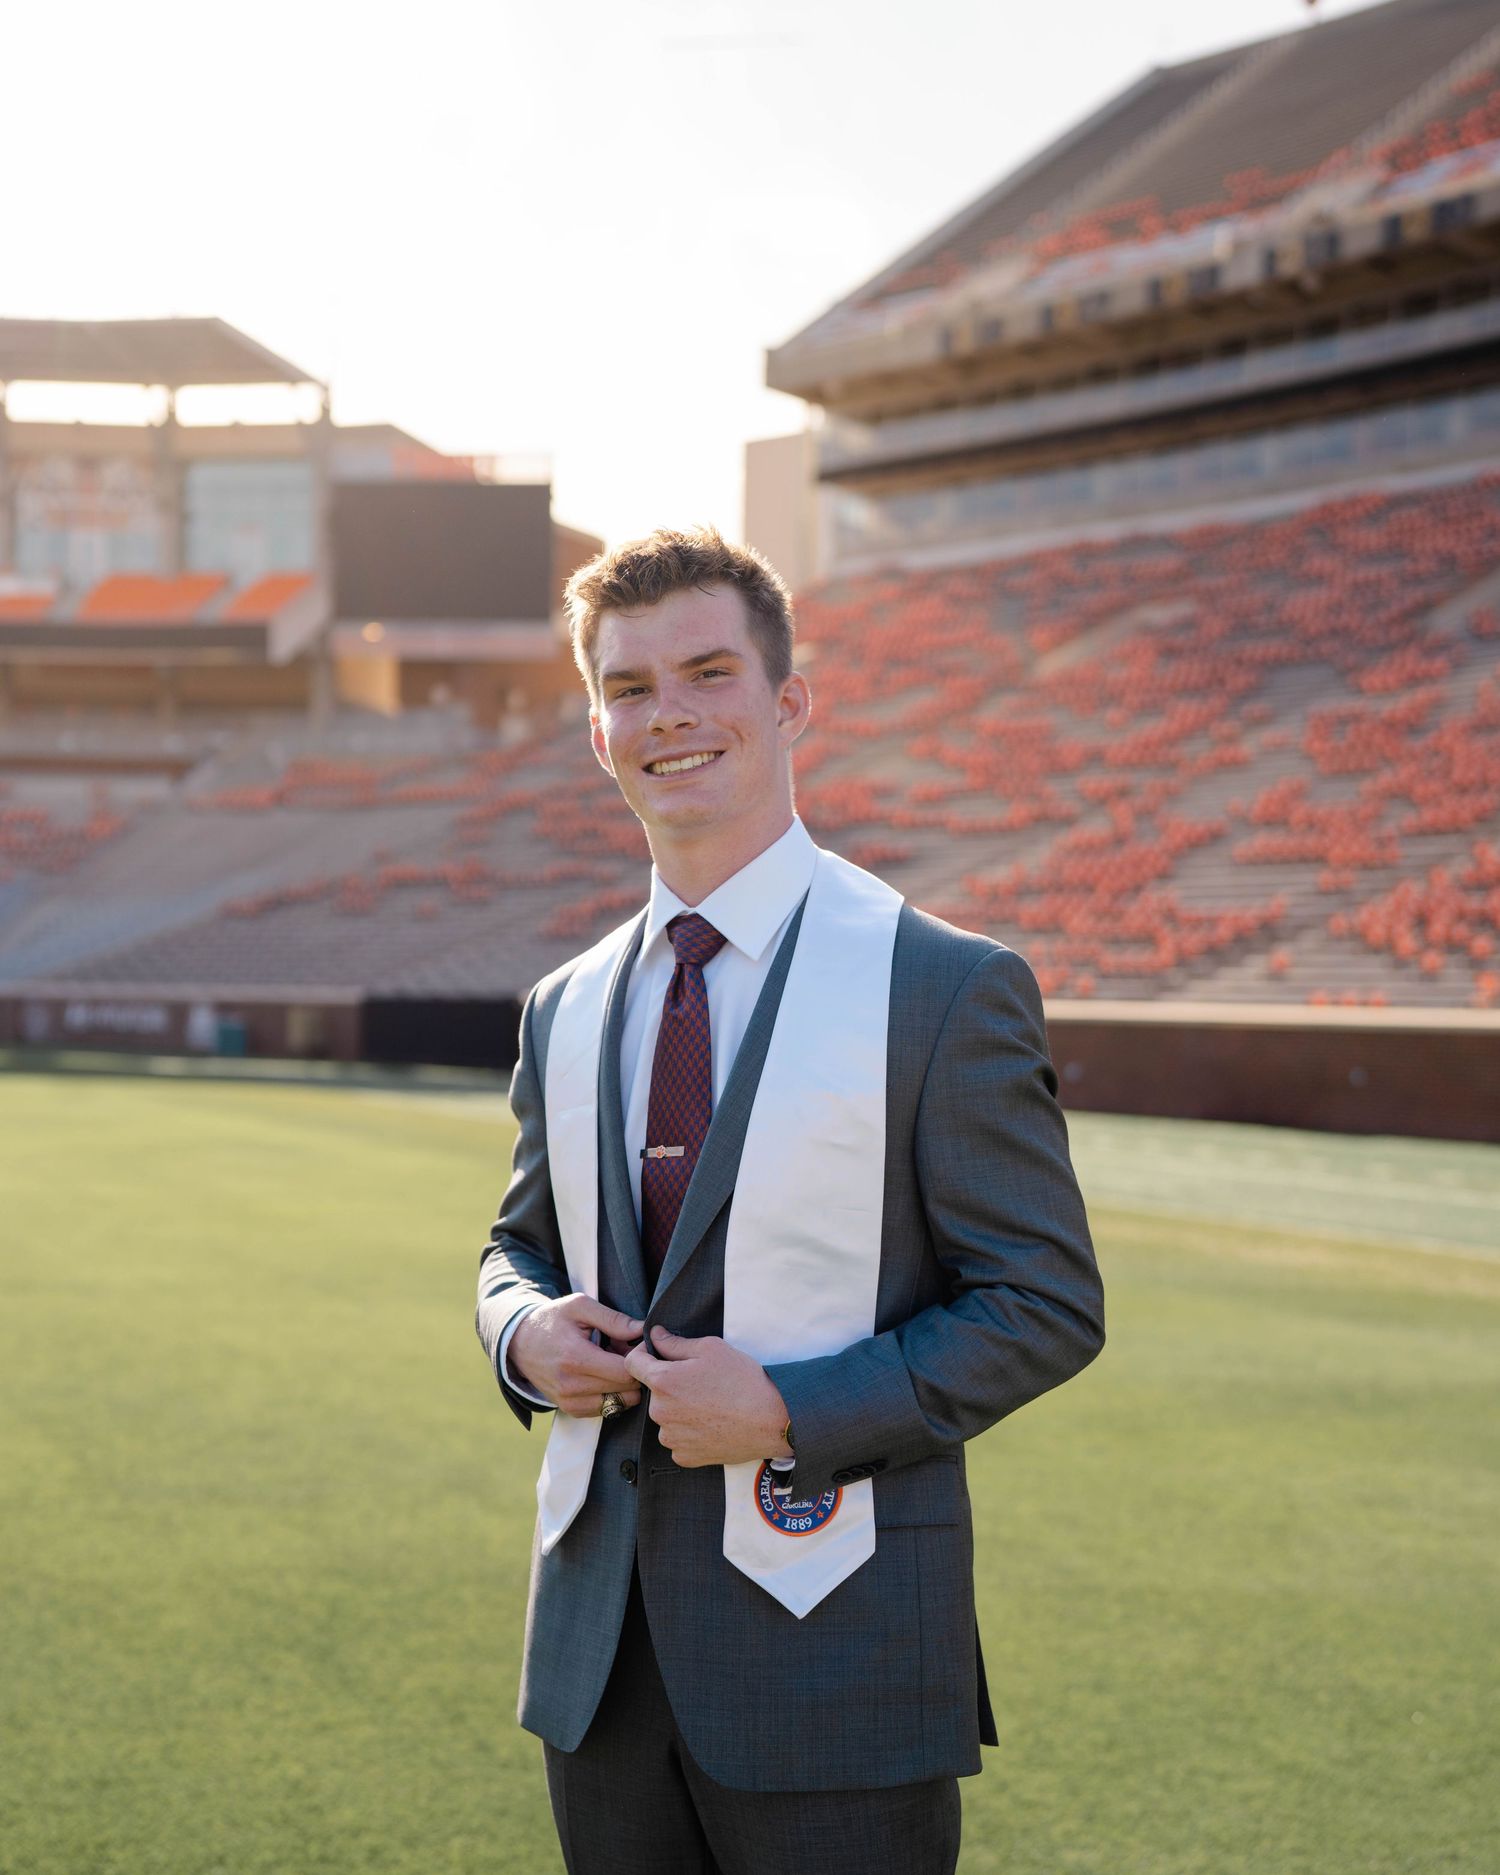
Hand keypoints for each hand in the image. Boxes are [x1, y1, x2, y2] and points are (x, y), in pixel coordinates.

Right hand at [510, 1295, 644, 1418]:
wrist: (519, 1342)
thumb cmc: (552, 1320)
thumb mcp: (580, 1307)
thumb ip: (613, 1318)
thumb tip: (641, 1330)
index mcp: (576, 1358)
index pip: (625, 1372)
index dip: (639, 1359)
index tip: (637, 1345)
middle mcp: (572, 1386)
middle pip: (626, 1389)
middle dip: (634, 1371)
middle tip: (625, 1352)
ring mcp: (569, 1401)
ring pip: (619, 1403)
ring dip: (624, 1385)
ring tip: (613, 1364)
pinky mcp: (569, 1409)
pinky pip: (606, 1410)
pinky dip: (613, 1395)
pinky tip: (604, 1376)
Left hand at [623, 1327, 790, 1467]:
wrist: (771, 1420)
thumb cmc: (743, 1380)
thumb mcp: (711, 1348)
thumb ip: (675, 1342)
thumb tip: (654, 1336)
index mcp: (663, 1381)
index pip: (632, 1363)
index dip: (644, 1353)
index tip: (660, 1353)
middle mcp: (660, 1412)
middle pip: (653, 1392)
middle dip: (670, 1383)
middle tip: (701, 1381)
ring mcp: (671, 1438)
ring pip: (666, 1417)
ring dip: (679, 1409)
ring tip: (710, 1404)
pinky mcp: (684, 1457)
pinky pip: (678, 1439)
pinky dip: (689, 1432)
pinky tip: (712, 1423)